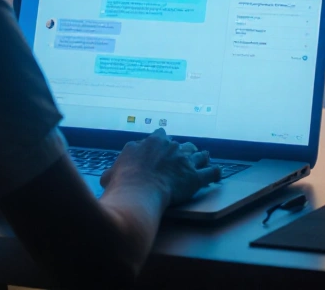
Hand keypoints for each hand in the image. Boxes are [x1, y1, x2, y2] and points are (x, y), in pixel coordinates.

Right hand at [100, 128, 221, 205]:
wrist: (140, 189)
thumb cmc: (123, 182)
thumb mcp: (111, 174)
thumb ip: (113, 172)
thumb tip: (107, 178)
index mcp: (150, 143)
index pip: (159, 136)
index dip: (161, 141)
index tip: (162, 144)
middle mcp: (169, 147)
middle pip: (180, 144)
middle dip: (182, 149)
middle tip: (183, 155)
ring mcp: (184, 160)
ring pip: (197, 154)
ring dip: (201, 156)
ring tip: (204, 157)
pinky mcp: (195, 176)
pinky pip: (210, 172)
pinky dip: (215, 173)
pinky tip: (217, 173)